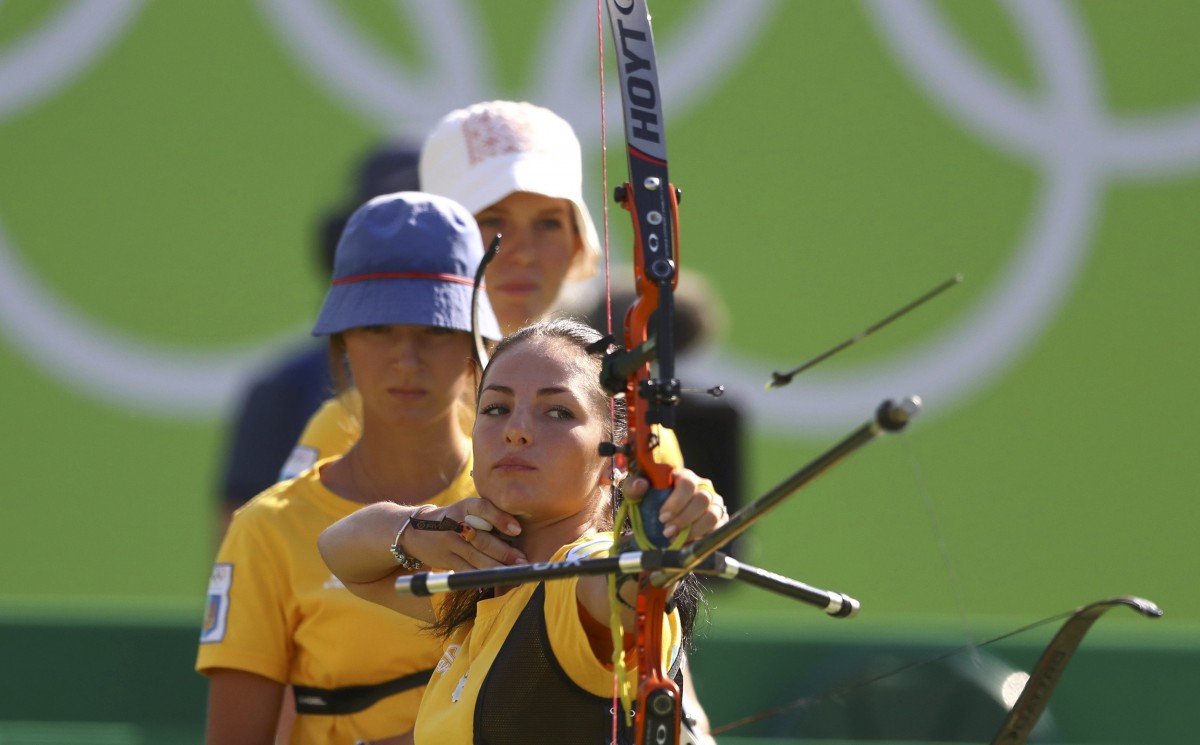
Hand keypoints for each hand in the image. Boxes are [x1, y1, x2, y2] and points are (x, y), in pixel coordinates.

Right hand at [403, 498, 527, 570]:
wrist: (416, 530)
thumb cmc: (454, 518)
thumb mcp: (467, 509)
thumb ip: (487, 516)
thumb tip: (517, 532)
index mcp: (465, 506)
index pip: (483, 509)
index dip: (500, 519)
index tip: (517, 530)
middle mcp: (456, 523)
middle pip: (482, 539)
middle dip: (505, 552)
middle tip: (522, 560)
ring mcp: (449, 543)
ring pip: (476, 558)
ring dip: (497, 567)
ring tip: (514, 572)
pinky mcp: (446, 559)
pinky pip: (466, 570)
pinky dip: (482, 577)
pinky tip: (495, 580)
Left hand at [623, 468, 727, 542]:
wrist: (660, 521)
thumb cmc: (651, 504)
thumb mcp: (637, 496)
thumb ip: (633, 488)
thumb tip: (641, 484)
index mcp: (685, 476)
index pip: (688, 483)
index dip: (676, 502)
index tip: (662, 517)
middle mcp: (703, 487)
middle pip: (702, 500)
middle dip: (684, 519)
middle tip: (667, 532)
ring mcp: (714, 503)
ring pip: (712, 515)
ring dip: (693, 530)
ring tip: (675, 538)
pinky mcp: (720, 519)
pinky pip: (718, 529)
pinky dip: (701, 538)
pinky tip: (685, 543)